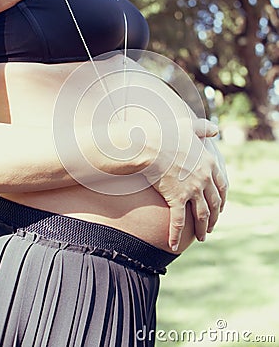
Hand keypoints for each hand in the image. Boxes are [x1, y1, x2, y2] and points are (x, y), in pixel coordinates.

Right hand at [143, 118, 227, 250]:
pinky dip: (177, 235)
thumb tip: (216, 129)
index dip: (222, 200)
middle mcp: (204, 178)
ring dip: (203, 228)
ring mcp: (191, 189)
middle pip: (214, 203)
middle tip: (212, 226)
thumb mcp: (190, 126)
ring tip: (202, 237)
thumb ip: (204, 128)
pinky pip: (179, 221)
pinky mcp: (176, 198)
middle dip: (214, 217)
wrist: (149, 143)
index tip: (220, 208)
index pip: (221, 186)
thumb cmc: (167, 133)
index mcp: (209, 163)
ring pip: (202, 215)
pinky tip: (175, 245)